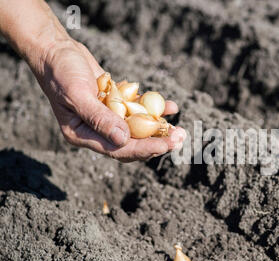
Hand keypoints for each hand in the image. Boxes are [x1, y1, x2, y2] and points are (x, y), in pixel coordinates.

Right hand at [31, 39, 185, 161]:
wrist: (56, 49)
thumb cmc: (60, 71)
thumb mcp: (77, 94)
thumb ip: (99, 118)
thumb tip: (123, 139)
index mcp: (82, 135)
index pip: (117, 150)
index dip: (143, 149)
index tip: (165, 146)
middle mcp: (96, 130)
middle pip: (131, 143)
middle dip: (156, 142)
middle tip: (179, 139)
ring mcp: (107, 117)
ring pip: (137, 129)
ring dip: (159, 129)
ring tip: (180, 130)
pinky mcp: (116, 103)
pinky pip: (138, 110)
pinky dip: (154, 108)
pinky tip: (171, 107)